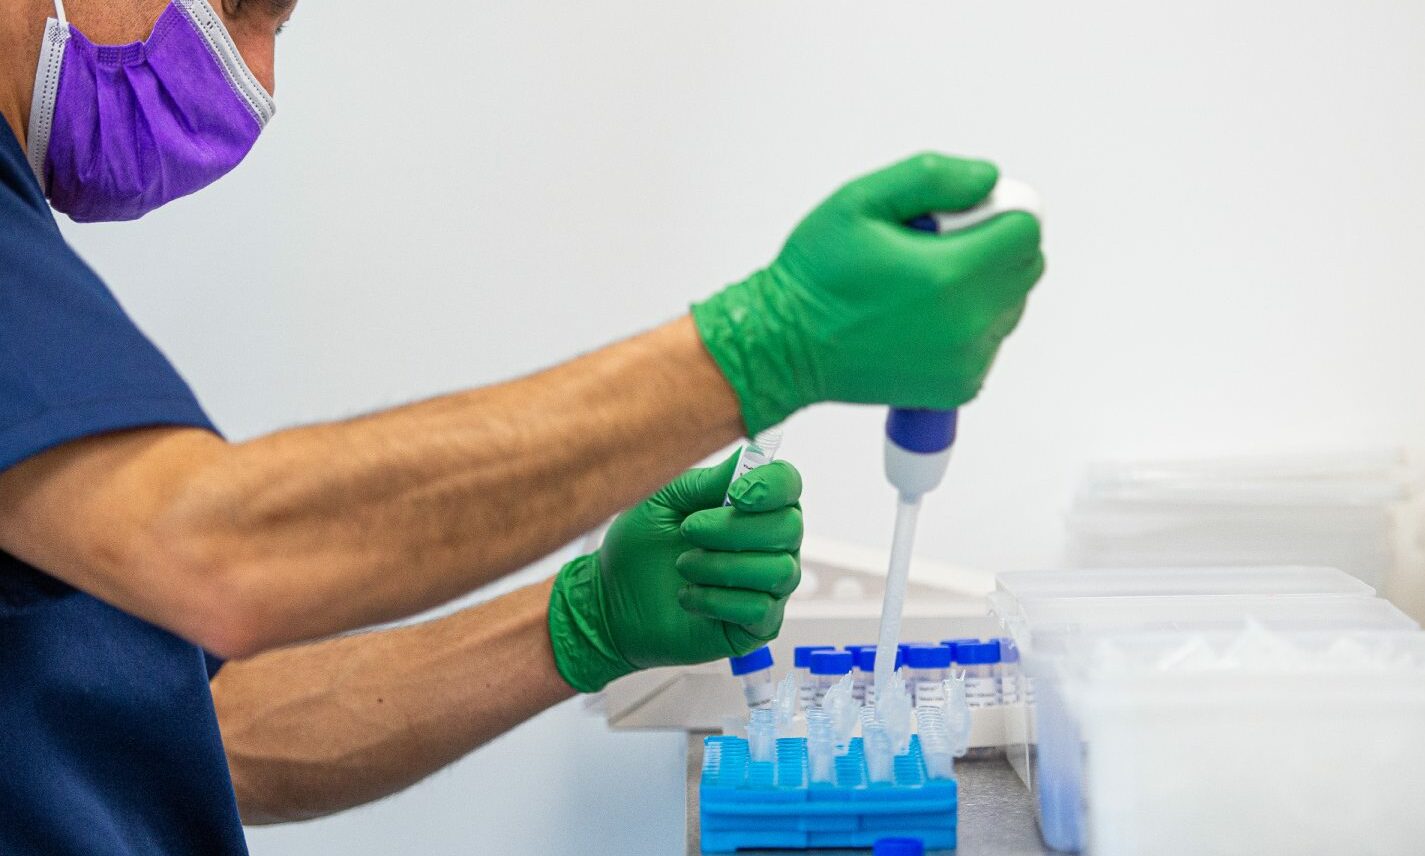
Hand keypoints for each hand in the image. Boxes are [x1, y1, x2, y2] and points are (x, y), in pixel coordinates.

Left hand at [547, 453, 802, 691]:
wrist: (612, 603)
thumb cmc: (639, 549)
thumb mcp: (661, 500)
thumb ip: (705, 481)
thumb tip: (748, 460)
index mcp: (753, 505)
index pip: (787, 484)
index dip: (771, 486)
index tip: (736, 494)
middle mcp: (770, 543)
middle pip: (788, 527)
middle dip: (733, 529)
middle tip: (688, 531)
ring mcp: (768, 586)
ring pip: (777, 570)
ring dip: (722, 566)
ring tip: (684, 567)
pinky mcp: (756, 625)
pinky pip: (761, 609)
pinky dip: (718, 600)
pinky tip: (689, 597)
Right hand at [692, 152, 1044, 433]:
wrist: (787, 346)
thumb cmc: (816, 277)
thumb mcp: (861, 199)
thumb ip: (934, 178)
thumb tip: (988, 180)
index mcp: (949, 275)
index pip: (1025, 229)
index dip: (995, 212)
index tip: (959, 217)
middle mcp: (967, 323)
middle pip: (1027, 267)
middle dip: (993, 247)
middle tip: (937, 248)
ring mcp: (967, 359)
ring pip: (1011, 305)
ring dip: (983, 287)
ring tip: (924, 285)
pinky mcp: (960, 385)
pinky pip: (990, 341)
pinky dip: (968, 325)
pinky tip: (922, 317)